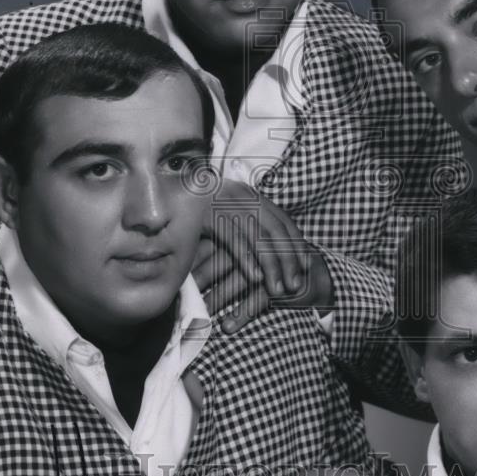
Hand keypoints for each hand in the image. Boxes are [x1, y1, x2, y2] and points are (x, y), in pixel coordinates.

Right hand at [192, 179, 334, 332]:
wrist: (171, 186)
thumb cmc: (199, 205)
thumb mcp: (229, 208)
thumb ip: (248, 221)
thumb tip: (271, 246)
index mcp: (253, 195)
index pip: (284, 221)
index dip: (297, 245)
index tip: (305, 267)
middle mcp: (245, 197)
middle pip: (277, 232)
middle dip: (289, 260)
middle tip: (295, 285)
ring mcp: (228, 204)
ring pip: (259, 238)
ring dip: (272, 266)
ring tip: (278, 289)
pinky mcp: (211, 215)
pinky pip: (235, 241)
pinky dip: (247, 260)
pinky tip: (255, 277)